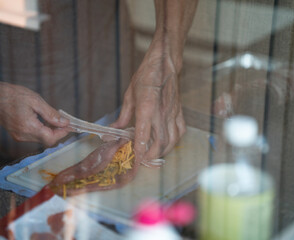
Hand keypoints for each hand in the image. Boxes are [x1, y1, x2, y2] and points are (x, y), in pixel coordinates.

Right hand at [0, 75, 69, 146]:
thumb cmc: (11, 94)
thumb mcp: (35, 100)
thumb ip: (50, 114)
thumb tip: (64, 123)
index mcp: (28, 127)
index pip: (51, 138)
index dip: (63, 133)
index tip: (70, 125)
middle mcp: (23, 135)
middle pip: (47, 139)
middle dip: (58, 132)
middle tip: (66, 121)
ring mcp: (18, 136)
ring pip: (41, 138)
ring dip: (50, 130)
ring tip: (55, 118)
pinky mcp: (16, 134)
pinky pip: (34, 135)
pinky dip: (42, 129)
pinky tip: (44, 120)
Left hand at [111, 40, 185, 164]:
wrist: (164, 64)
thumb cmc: (146, 77)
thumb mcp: (129, 95)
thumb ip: (122, 117)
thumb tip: (113, 131)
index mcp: (147, 107)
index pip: (144, 135)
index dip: (140, 150)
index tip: (135, 159)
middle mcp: (161, 113)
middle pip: (160, 142)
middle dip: (151, 155)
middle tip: (143, 158)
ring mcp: (172, 113)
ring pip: (172, 140)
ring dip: (163, 151)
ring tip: (154, 153)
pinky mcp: (179, 112)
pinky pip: (180, 131)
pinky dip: (174, 141)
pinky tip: (167, 142)